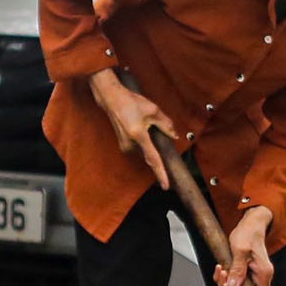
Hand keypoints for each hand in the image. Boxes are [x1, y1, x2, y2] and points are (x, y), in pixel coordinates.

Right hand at [88, 69, 177, 189]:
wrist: (111, 99)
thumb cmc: (130, 102)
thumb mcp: (153, 110)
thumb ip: (166, 125)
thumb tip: (174, 136)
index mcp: (139, 136)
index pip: (153, 159)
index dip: (160, 173)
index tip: (165, 186)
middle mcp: (130, 144)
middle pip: (150, 154)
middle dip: (157, 148)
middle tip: (154, 130)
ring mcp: (125, 146)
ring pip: (145, 151)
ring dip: (149, 143)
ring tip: (142, 123)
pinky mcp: (123, 145)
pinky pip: (139, 148)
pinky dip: (144, 142)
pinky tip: (140, 128)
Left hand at [215, 207, 274, 285]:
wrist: (251, 224)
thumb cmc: (249, 233)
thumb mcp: (240, 250)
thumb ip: (237, 270)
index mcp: (263, 273)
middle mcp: (262, 277)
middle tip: (221, 276)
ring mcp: (255, 276)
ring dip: (226, 283)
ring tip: (220, 270)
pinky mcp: (248, 274)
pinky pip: (237, 283)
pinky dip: (227, 279)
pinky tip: (222, 270)